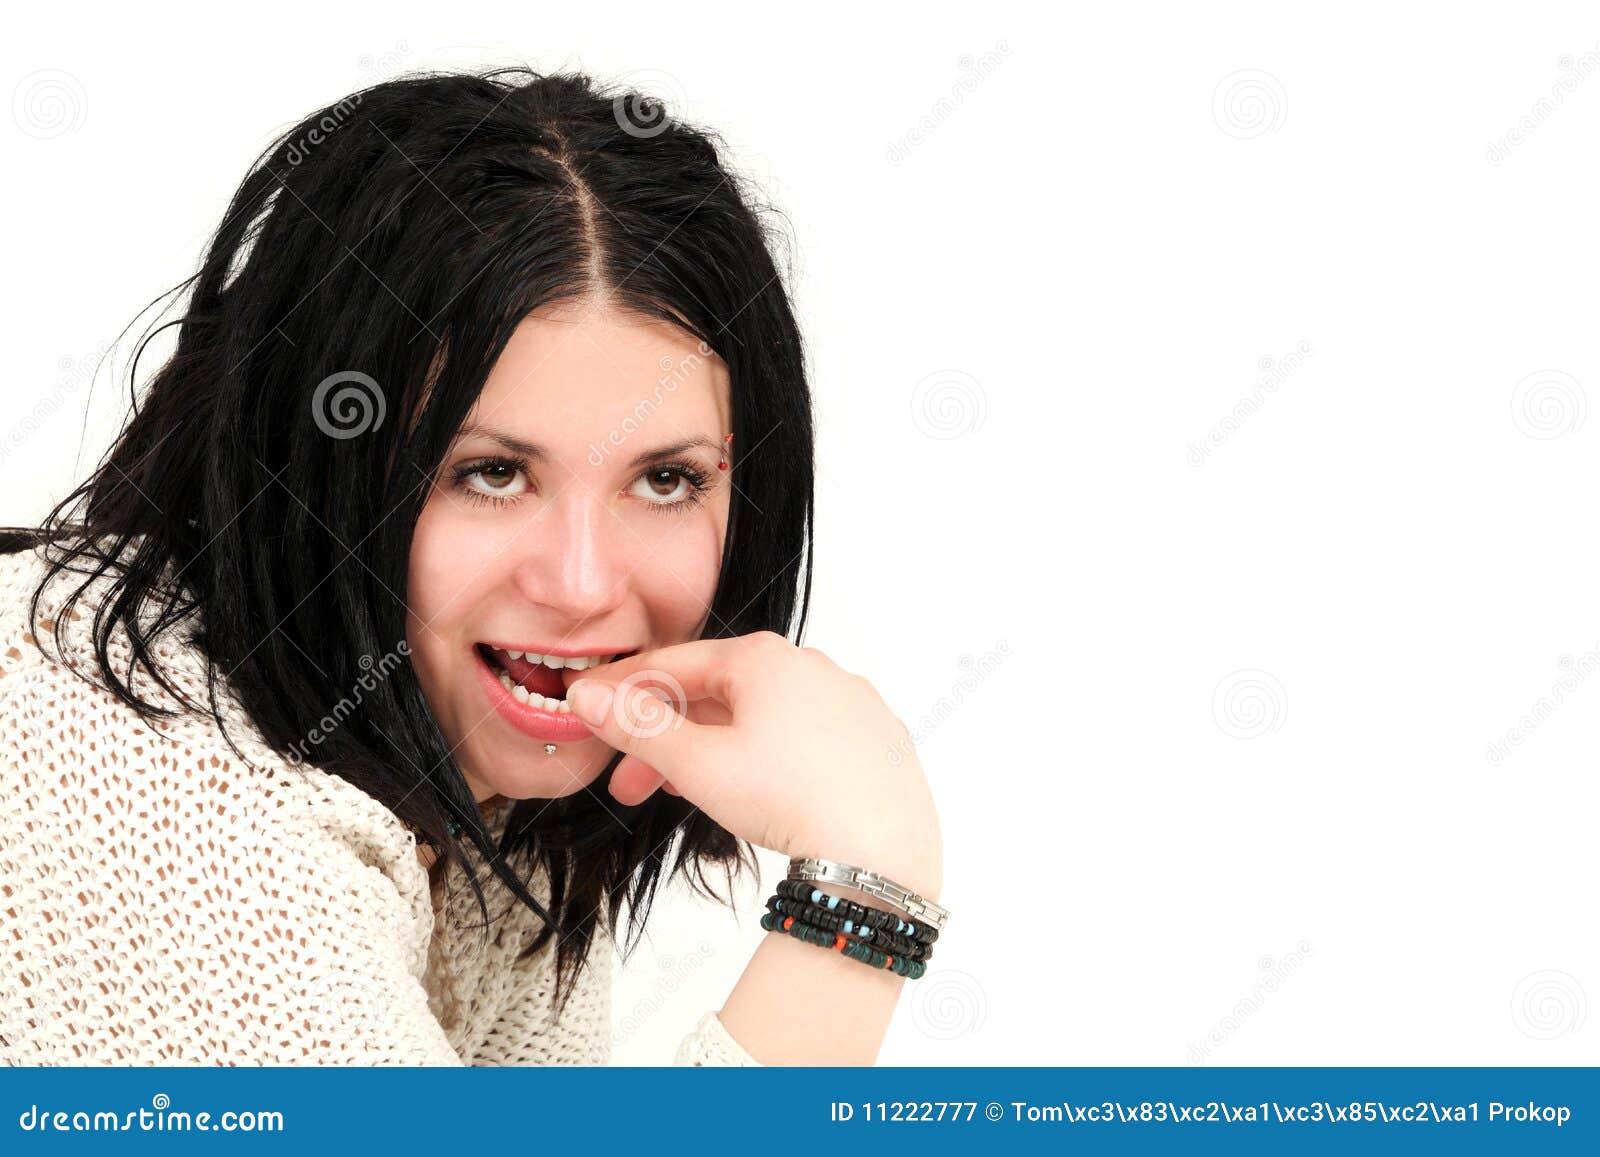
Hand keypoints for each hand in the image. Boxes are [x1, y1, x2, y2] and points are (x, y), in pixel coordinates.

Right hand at [565, 632, 942, 897]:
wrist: (882, 852)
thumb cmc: (790, 800)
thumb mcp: (697, 764)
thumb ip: (638, 726)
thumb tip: (588, 696)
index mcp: (764, 658)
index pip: (675, 664)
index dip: (624, 690)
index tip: (590, 709)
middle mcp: (813, 666)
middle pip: (718, 696)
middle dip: (666, 740)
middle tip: (630, 787)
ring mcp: (850, 702)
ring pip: (762, 718)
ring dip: (712, 751)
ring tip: (684, 795)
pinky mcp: (877, 740)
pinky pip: (805, 738)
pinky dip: (766, 758)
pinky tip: (753, 792)